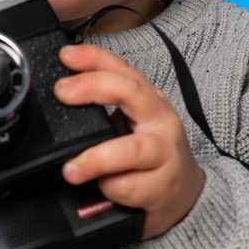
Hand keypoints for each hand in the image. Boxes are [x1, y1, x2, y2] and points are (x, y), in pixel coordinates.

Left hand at [54, 44, 206, 239]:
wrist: (186, 193)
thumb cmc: (154, 153)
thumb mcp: (133, 122)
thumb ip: (105, 108)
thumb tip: (62, 98)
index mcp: (149, 99)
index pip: (122, 69)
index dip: (94, 58)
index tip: (66, 56)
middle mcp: (160, 119)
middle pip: (131, 93)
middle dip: (93, 87)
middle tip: (62, 92)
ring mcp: (165, 153)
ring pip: (131, 150)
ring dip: (96, 159)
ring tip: (71, 170)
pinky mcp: (163, 186)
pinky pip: (128, 186)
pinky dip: (109, 188)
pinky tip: (103, 188)